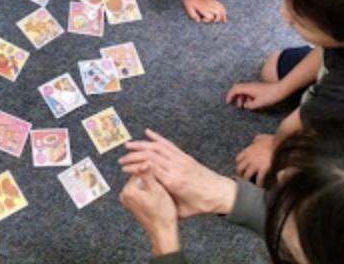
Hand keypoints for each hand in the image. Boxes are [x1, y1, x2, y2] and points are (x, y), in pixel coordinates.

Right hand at [119, 129, 236, 217]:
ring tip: (128, 145)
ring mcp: (181, 160)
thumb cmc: (201, 205)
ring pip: (158, 147)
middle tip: (121, 160)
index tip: (123, 169)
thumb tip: (148, 199)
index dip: (134, 167)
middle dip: (133, 156)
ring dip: (141, 145)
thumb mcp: (181, 211)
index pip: (149, 169)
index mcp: (174, 181)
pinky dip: (157, 138)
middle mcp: (176, 167)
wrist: (221, 194)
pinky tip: (147, 133)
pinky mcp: (185, 156)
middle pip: (150, 156)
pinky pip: (169, 144)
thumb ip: (165, 204)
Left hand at [119, 173, 180, 255]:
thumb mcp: (158, 190)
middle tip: (161, 181)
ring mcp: (128, 200)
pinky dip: (148, 190)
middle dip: (149, 176)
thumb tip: (143, 161)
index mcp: (128, 190)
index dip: (150, 169)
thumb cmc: (162, 213)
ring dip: (150, 183)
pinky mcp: (132, 204)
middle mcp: (124, 195)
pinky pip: (140, 191)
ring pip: (140, 183)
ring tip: (160, 189)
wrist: (163, 232)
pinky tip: (157, 196)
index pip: (137, 169)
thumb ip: (149, 174)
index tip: (160, 170)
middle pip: (138, 176)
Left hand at [182, 0, 226, 22]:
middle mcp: (209, 7)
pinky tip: (225, 13)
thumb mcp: (188, 7)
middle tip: (213, 21)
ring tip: (223, 20)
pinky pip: (221, 5)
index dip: (207, 20)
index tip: (202, 19)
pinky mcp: (213, 0)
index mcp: (203, 9)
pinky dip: (224, 10)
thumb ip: (193, 15)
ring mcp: (212, 3)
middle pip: (218, 14)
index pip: (210, 17)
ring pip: (221, 10)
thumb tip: (198, 21)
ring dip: (223, 16)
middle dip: (218, 19)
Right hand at [226, 81, 285, 109]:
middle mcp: (249, 85)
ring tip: (242, 106)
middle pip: (237, 88)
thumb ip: (250, 105)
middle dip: (234, 96)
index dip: (229, 95)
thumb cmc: (270, 96)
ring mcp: (253, 86)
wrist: (280, 90)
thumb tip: (246, 105)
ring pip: (243, 90)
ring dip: (241, 97)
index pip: (234, 89)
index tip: (228, 102)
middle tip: (233, 103)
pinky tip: (250, 103)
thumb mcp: (258, 103)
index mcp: (247, 88)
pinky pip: (248, 91)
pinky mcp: (257, 88)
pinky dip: (247, 97)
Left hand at [236, 134, 275, 186]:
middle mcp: (249, 158)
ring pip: (246, 176)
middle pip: (239, 169)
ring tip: (251, 184)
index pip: (238, 159)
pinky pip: (259, 179)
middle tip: (244, 178)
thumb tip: (255, 141)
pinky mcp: (263, 170)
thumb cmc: (270, 140)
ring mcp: (255, 165)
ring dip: (248, 181)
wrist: (278, 144)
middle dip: (241, 174)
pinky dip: (259, 184)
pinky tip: (261, 186)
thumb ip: (256, 140)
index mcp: (247, 150)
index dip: (239, 164)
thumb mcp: (260, 138)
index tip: (243, 167)